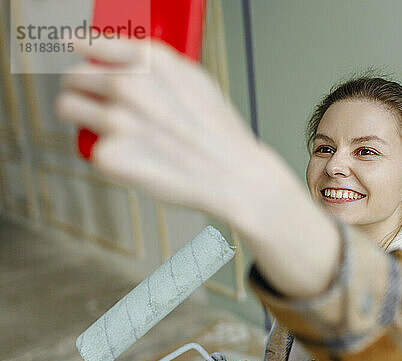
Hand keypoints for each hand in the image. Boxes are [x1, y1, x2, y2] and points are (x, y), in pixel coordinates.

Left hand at [56, 37, 340, 298]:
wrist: (233, 174)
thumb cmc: (217, 130)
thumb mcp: (193, 77)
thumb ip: (149, 61)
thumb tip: (105, 49)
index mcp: (150, 61)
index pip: (91, 43)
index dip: (84, 52)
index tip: (78, 55)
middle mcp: (128, 85)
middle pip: (73, 77)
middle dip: (83, 89)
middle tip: (101, 103)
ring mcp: (116, 122)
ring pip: (67, 108)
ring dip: (83, 117)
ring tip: (115, 130)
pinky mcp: (110, 156)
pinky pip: (90, 148)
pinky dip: (109, 154)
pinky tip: (138, 156)